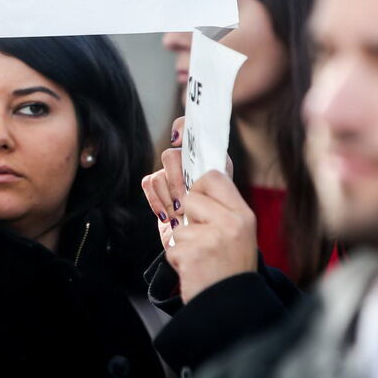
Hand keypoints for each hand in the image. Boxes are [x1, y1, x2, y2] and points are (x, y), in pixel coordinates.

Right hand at [140, 116, 234, 250]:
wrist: (206, 249)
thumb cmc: (222, 226)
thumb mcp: (229, 201)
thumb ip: (219, 182)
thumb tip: (206, 168)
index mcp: (208, 160)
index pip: (192, 129)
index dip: (182, 128)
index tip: (177, 140)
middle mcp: (188, 164)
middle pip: (171, 155)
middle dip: (176, 180)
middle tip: (183, 201)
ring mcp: (171, 177)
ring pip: (159, 173)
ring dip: (168, 196)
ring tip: (179, 214)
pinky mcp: (157, 190)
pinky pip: (149, 183)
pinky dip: (156, 201)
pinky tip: (167, 215)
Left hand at [168, 169, 256, 302]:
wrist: (231, 307)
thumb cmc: (231, 270)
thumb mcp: (239, 234)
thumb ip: (221, 210)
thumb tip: (197, 184)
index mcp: (243, 215)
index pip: (214, 177)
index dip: (199, 186)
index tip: (198, 201)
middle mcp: (230, 223)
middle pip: (189, 199)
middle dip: (188, 220)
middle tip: (203, 240)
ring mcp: (211, 239)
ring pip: (178, 228)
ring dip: (184, 245)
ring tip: (202, 260)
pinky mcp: (193, 255)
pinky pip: (172, 249)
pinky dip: (178, 262)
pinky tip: (195, 271)